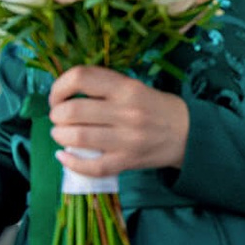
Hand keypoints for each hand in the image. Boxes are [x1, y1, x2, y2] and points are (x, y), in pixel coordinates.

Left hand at [49, 66, 189, 174]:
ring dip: (59, 136)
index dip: (59, 86)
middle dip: (56, 115)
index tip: (57, 96)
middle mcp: (126, 111)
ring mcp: (127, 139)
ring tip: (61, 134)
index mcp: (126, 87)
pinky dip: (70, 162)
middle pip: (73, 111)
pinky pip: (91, 166)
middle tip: (58, 118)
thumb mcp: (134, 87)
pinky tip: (64, 156)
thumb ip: (103, 87)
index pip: (80, 77)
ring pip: (77, 138)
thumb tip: (64, 95)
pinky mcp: (127, 161)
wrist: (188, 133)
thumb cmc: (155, 107)